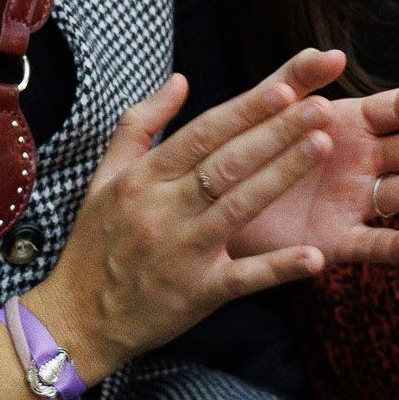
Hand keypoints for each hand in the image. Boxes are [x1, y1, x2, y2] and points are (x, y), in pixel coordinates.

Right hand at [29, 48, 346, 381]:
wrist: (76, 320)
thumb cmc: (96, 242)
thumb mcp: (106, 177)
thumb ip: (140, 124)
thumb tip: (179, 79)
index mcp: (144, 178)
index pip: (202, 133)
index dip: (244, 110)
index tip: (285, 86)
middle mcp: (164, 210)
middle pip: (227, 163)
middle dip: (277, 131)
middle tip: (321, 105)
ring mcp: (183, 252)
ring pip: (239, 207)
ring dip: (282, 175)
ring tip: (322, 146)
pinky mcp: (198, 294)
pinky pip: (243, 278)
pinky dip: (279, 268)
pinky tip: (314, 256)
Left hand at [229, 78, 398, 266]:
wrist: (213, 203)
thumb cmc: (245, 147)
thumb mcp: (268, 108)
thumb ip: (297, 78)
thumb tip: (333, 54)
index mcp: (350, 125)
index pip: (398, 109)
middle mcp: (362, 162)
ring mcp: (354, 201)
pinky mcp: (337, 241)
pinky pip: (373, 243)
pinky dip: (398, 246)